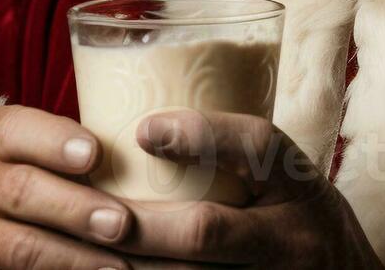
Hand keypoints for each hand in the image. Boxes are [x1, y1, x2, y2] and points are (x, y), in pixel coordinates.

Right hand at [0, 104, 134, 269]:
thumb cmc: (34, 179)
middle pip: (22, 191)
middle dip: (76, 209)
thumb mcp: (43, 155)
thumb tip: (154, 169)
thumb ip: (82, 157)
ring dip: (74, 260)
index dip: (56, 141)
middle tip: (122, 224)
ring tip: (118, 268)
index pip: (18, 130)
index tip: (95, 154)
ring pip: (19, 248)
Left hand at [112, 110, 384, 269]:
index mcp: (299, 185)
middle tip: (91, 217)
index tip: (143, 130)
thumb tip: (137, 130)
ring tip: (85, 254)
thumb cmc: (300, 223)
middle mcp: (294, 236)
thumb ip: (233, 159)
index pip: (257, 146)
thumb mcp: (288, 182)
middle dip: (141, 227)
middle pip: (207, 228)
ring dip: (136, 268)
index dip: (200, 134)